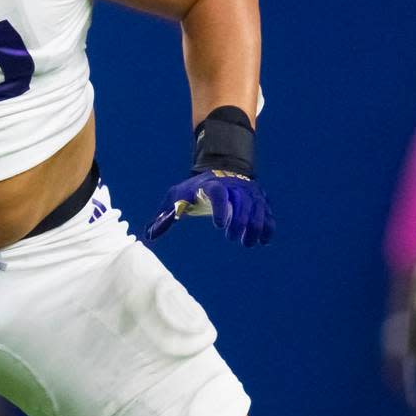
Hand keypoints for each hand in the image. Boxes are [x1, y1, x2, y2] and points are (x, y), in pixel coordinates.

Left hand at [145, 170, 273, 246]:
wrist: (219, 171)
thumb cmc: (194, 190)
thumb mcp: (177, 197)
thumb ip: (164, 215)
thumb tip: (148, 236)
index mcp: (212, 185)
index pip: (219, 194)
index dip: (221, 209)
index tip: (219, 226)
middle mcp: (234, 187)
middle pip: (242, 202)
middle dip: (240, 221)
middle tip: (232, 238)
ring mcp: (249, 192)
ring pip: (258, 208)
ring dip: (255, 226)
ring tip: (248, 243)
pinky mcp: (259, 200)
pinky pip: (267, 212)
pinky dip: (268, 226)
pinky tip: (263, 241)